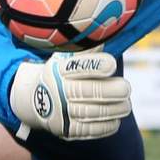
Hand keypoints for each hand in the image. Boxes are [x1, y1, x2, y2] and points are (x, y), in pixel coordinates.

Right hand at [9, 53, 130, 140]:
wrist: (32, 99)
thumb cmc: (60, 73)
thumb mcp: (67, 57)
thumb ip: (88, 50)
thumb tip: (110, 29)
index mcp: (58, 70)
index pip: (77, 67)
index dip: (96, 66)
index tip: (113, 64)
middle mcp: (57, 91)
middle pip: (86, 92)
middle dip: (110, 91)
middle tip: (126, 88)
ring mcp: (60, 113)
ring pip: (89, 112)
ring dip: (112, 110)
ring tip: (126, 105)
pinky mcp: (64, 130)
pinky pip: (87, 130)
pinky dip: (104, 127)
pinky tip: (116, 120)